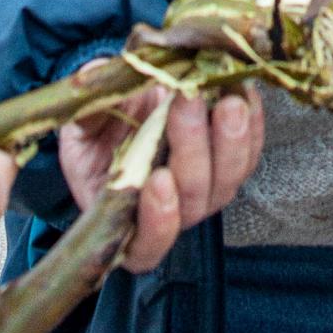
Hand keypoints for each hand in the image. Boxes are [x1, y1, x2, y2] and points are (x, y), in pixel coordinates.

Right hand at [59, 86, 262, 273]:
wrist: (128, 107)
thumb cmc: (97, 128)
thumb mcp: (81, 124)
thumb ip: (87, 116)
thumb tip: (91, 87)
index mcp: (124, 218)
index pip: (145, 245)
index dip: (157, 222)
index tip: (158, 179)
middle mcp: (172, 213)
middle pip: (194, 201)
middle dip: (193, 149)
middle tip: (188, 100)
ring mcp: (206, 191)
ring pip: (228, 179)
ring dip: (230, 139)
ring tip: (226, 100)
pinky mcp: (230, 163)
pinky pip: (250, 154)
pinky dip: (252, 126)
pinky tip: (245, 96)